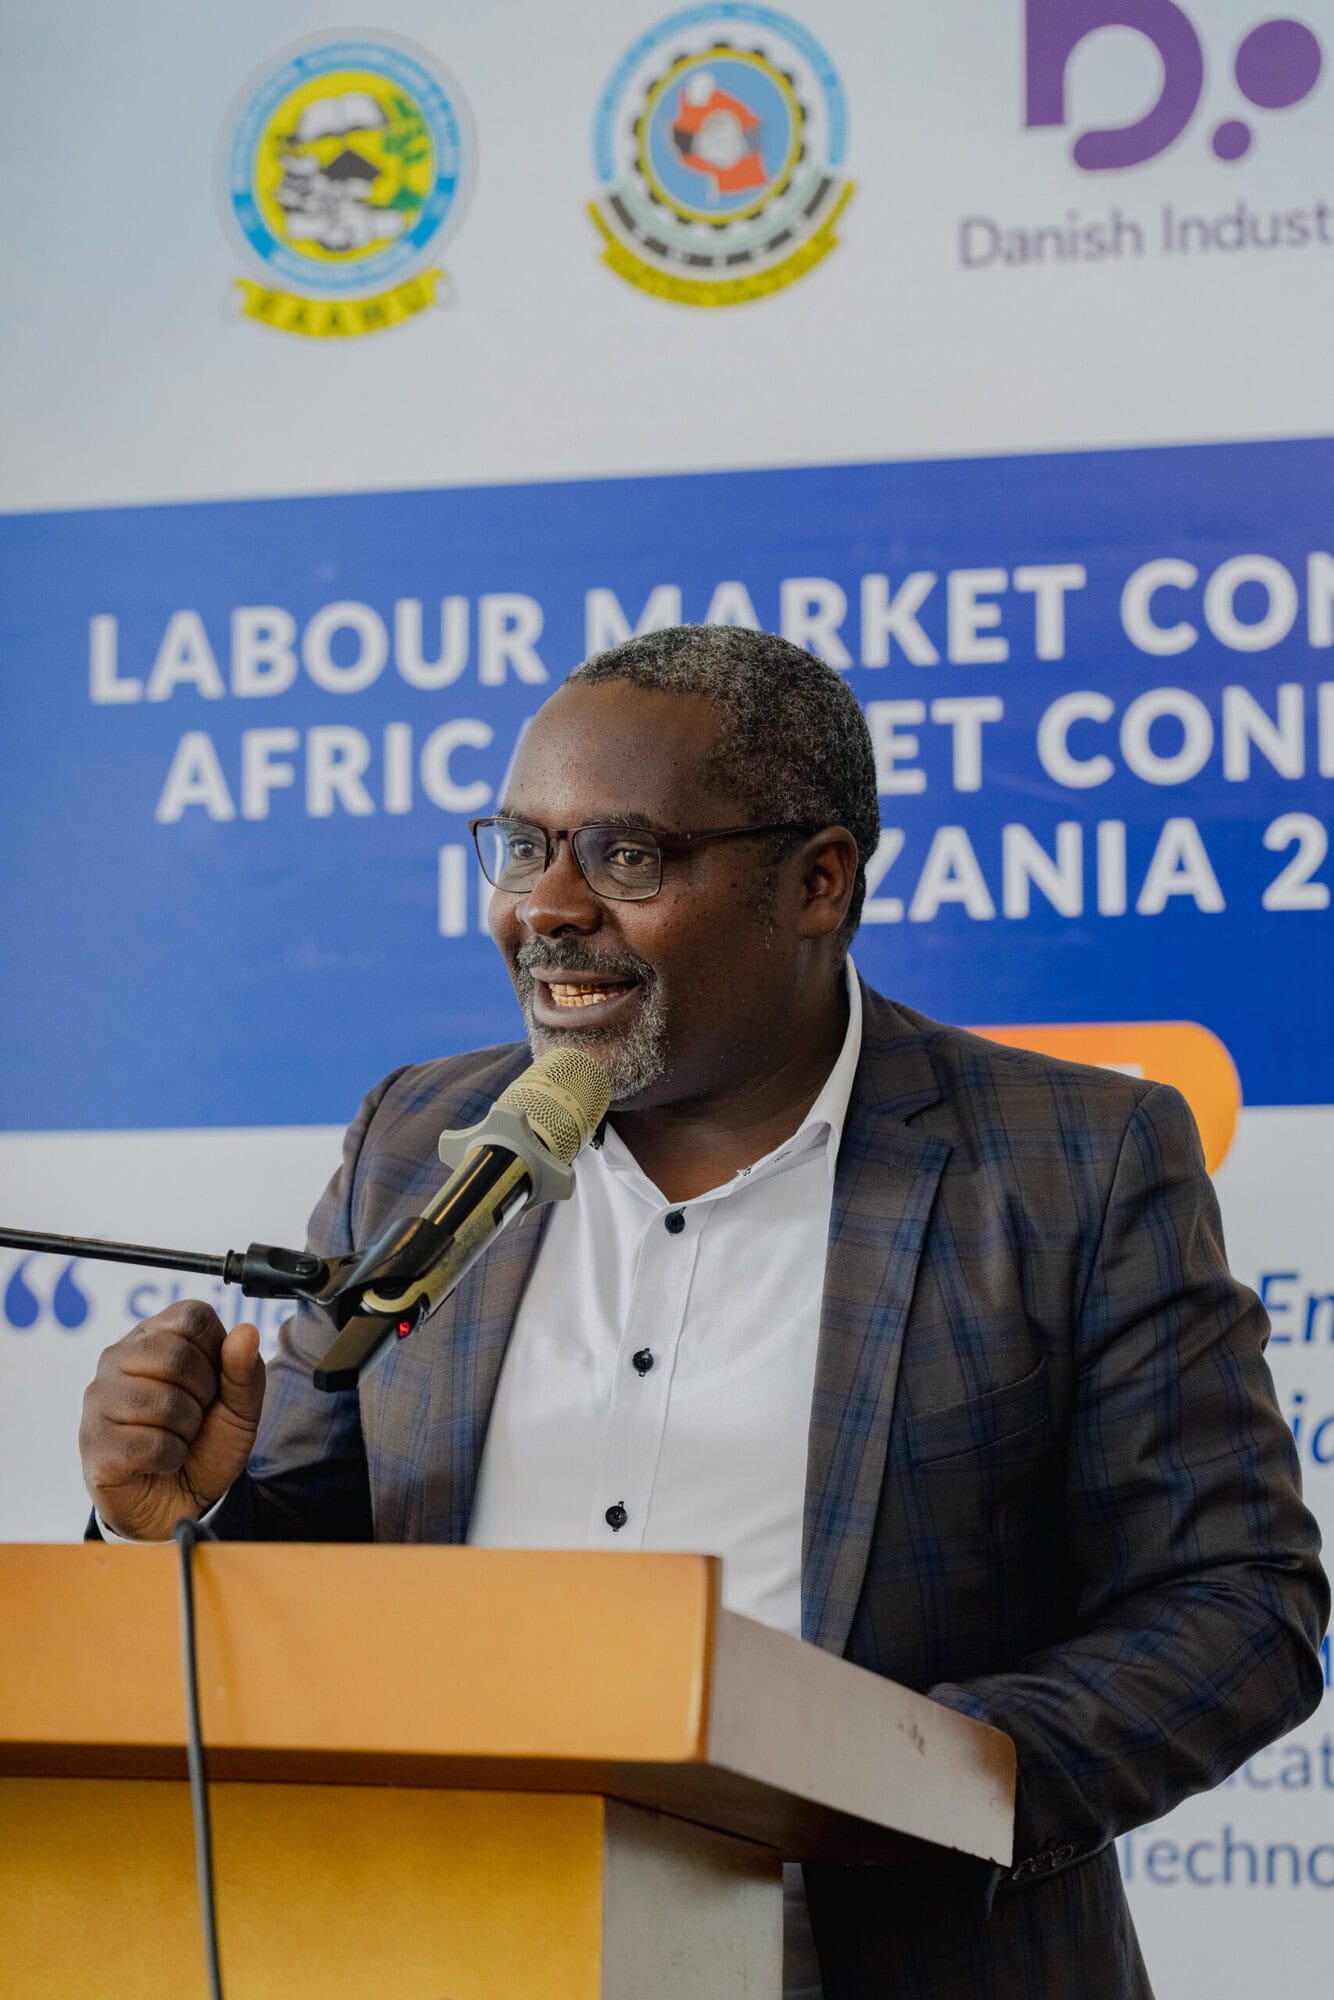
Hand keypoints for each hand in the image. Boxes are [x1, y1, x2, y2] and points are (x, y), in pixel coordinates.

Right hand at [79, 1301, 265, 1541]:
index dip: (217, 1351)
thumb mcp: (240, 1408)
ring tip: (176, 1438)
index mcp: (154, 1336)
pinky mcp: (94, 1443)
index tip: (213, 1380)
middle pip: (176, 1356)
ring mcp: (99, 1399)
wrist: (182, 1502)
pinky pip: (149, 1444)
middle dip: (203, 1395)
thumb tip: (247, 1331)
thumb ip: (246, 1371)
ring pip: (163, 1403)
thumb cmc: (206, 1443)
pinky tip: (160, 1460)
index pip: (192, 1316)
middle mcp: (118, 1358)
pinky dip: (170, 1458)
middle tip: (194, 1416)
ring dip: (186, 1430)